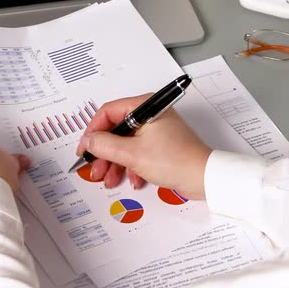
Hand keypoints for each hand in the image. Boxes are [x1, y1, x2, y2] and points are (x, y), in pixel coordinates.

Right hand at [76, 94, 211, 198]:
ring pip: (125, 143)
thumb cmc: (174, 160)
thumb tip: (88, 141)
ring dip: (115, 162)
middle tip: (95, 169)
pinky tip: (133, 180)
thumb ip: (105, 145)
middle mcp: (150, 114)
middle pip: (115, 129)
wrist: (204, 178)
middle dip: (104, 152)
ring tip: (110, 180)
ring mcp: (156, 129)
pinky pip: (137, 151)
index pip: (108, 112)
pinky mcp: (161, 144)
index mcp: (144, 106)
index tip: (84, 149)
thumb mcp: (132, 154)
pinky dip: (131, 166)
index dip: (93, 131)